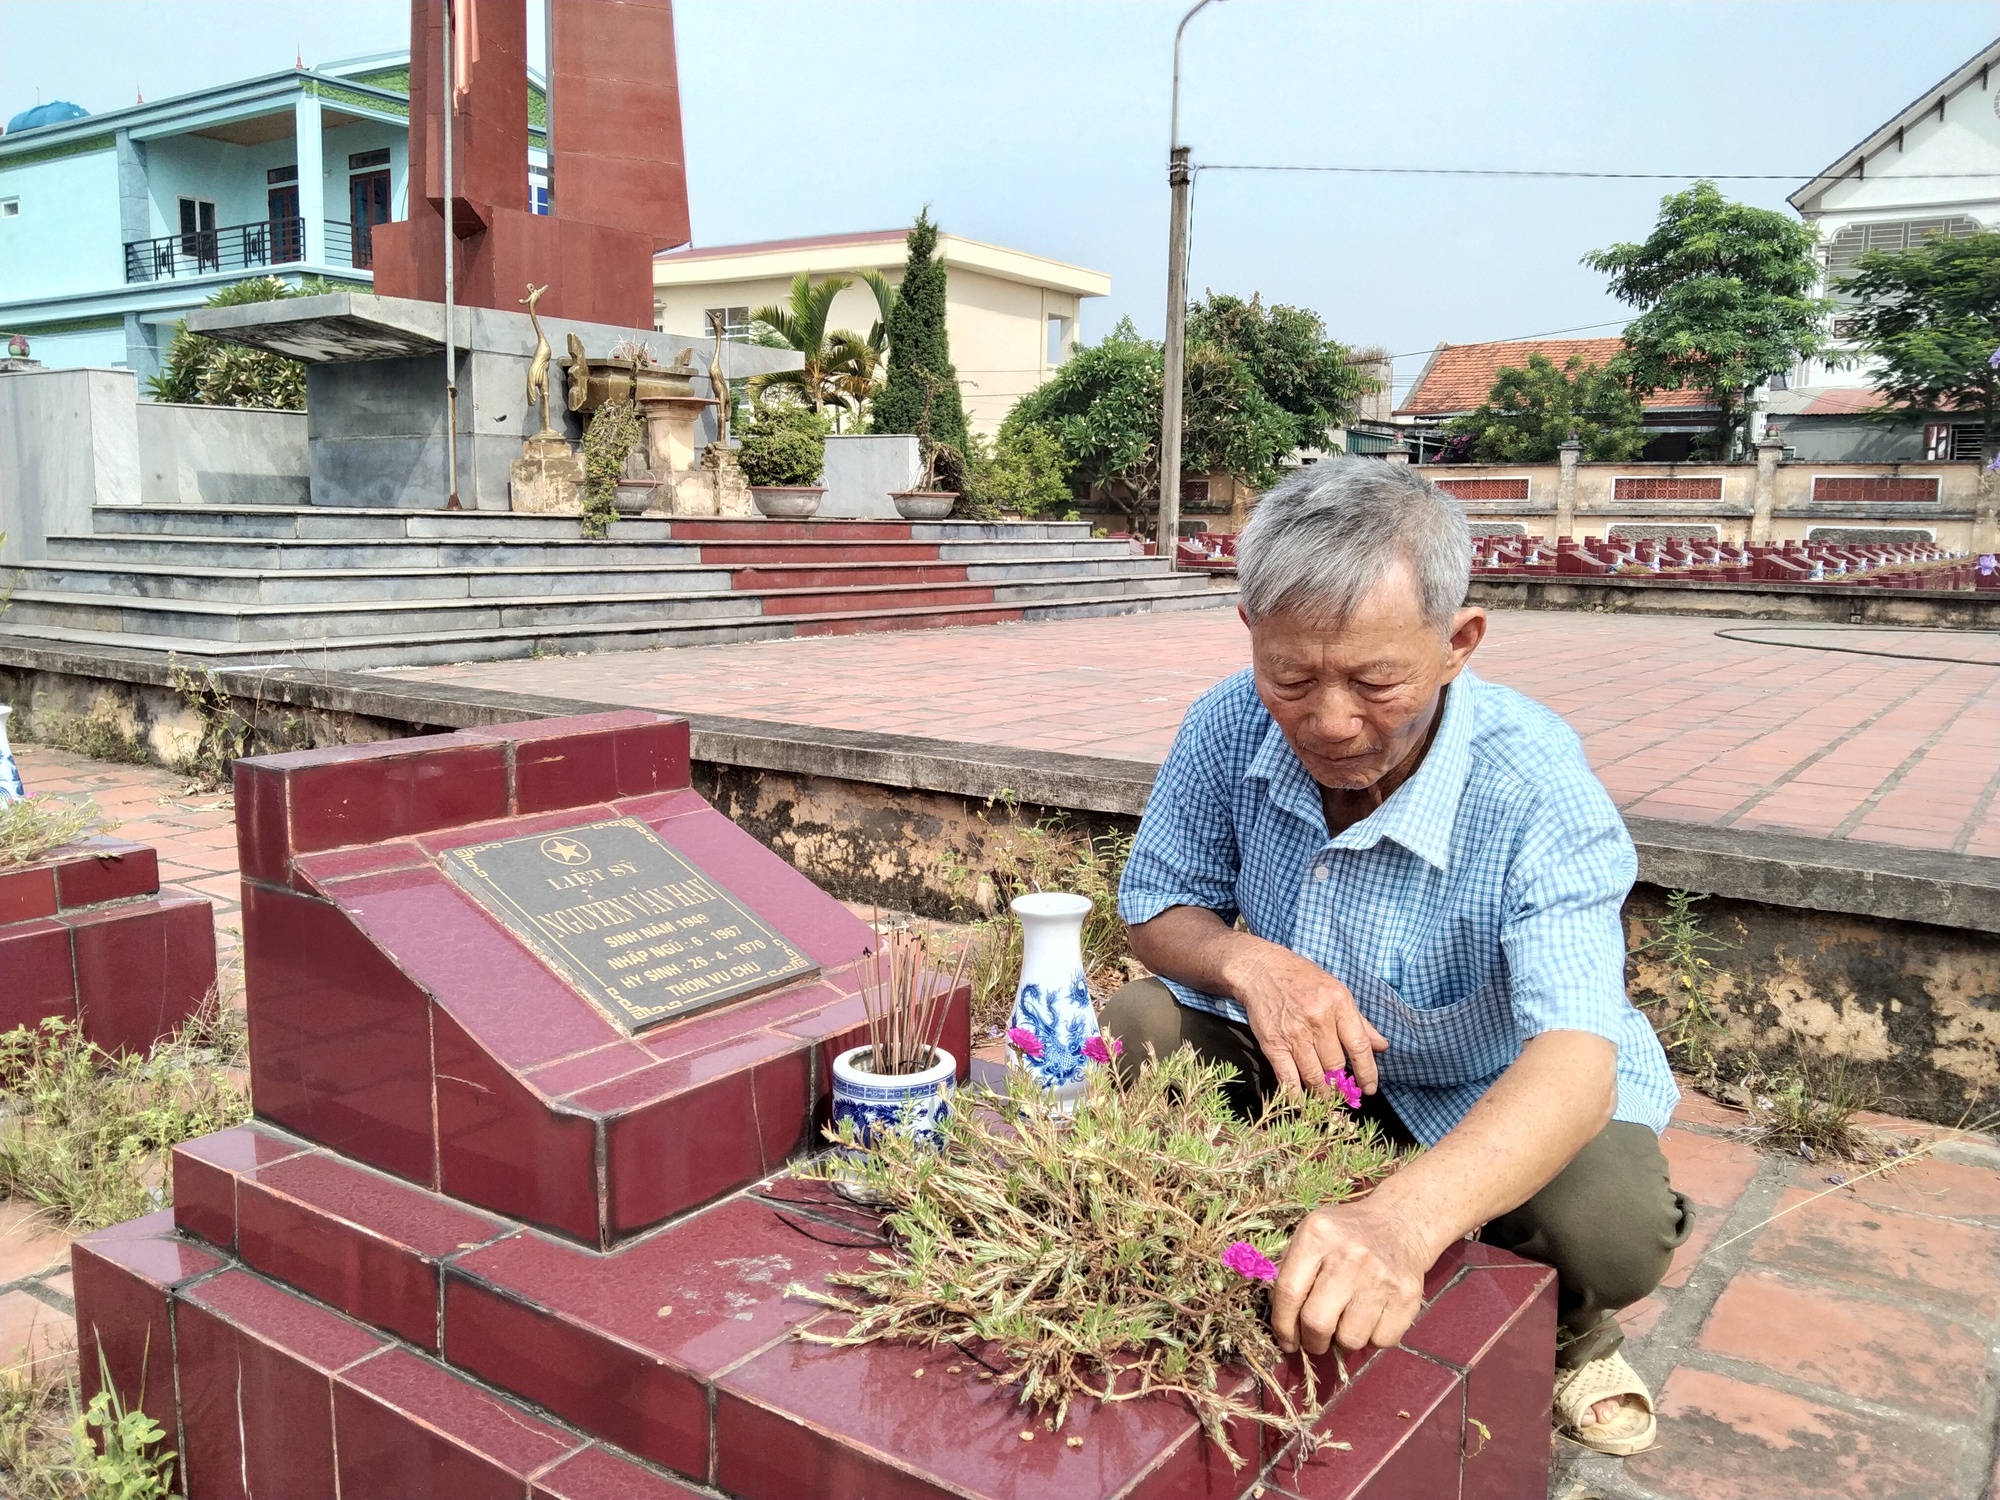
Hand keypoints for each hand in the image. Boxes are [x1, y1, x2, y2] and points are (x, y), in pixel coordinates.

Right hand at [1224, 941, 1388, 1095]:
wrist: (1261, 970)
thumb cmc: (1303, 979)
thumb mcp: (1336, 992)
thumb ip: (1360, 1023)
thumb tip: (1382, 1046)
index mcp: (1339, 1004)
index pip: (1359, 1046)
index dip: (1367, 1072)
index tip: (1368, 1089)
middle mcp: (1318, 1019)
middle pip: (1336, 1065)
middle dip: (1343, 1086)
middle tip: (1346, 1097)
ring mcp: (1294, 1033)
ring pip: (1315, 1076)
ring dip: (1324, 1096)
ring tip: (1329, 1103)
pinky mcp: (1273, 1044)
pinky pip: (1288, 1079)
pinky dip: (1297, 1097)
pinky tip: (1304, 1105)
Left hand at [1270, 1203, 1428, 1357]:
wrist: (1399, 1223)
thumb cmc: (1345, 1235)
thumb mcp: (1311, 1234)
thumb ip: (1289, 1268)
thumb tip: (1278, 1314)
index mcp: (1318, 1236)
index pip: (1288, 1292)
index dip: (1282, 1324)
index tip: (1286, 1340)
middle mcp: (1350, 1255)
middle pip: (1318, 1322)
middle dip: (1312, 1341)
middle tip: (1315, 1340)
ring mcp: (1381, 1276)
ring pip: (1350, 1339)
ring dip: (1344, 1339)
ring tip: (1347, 1320)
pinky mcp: (1408, 1295)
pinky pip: (1381, 1341)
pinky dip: (1373, 1338)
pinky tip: (1371, 1317)